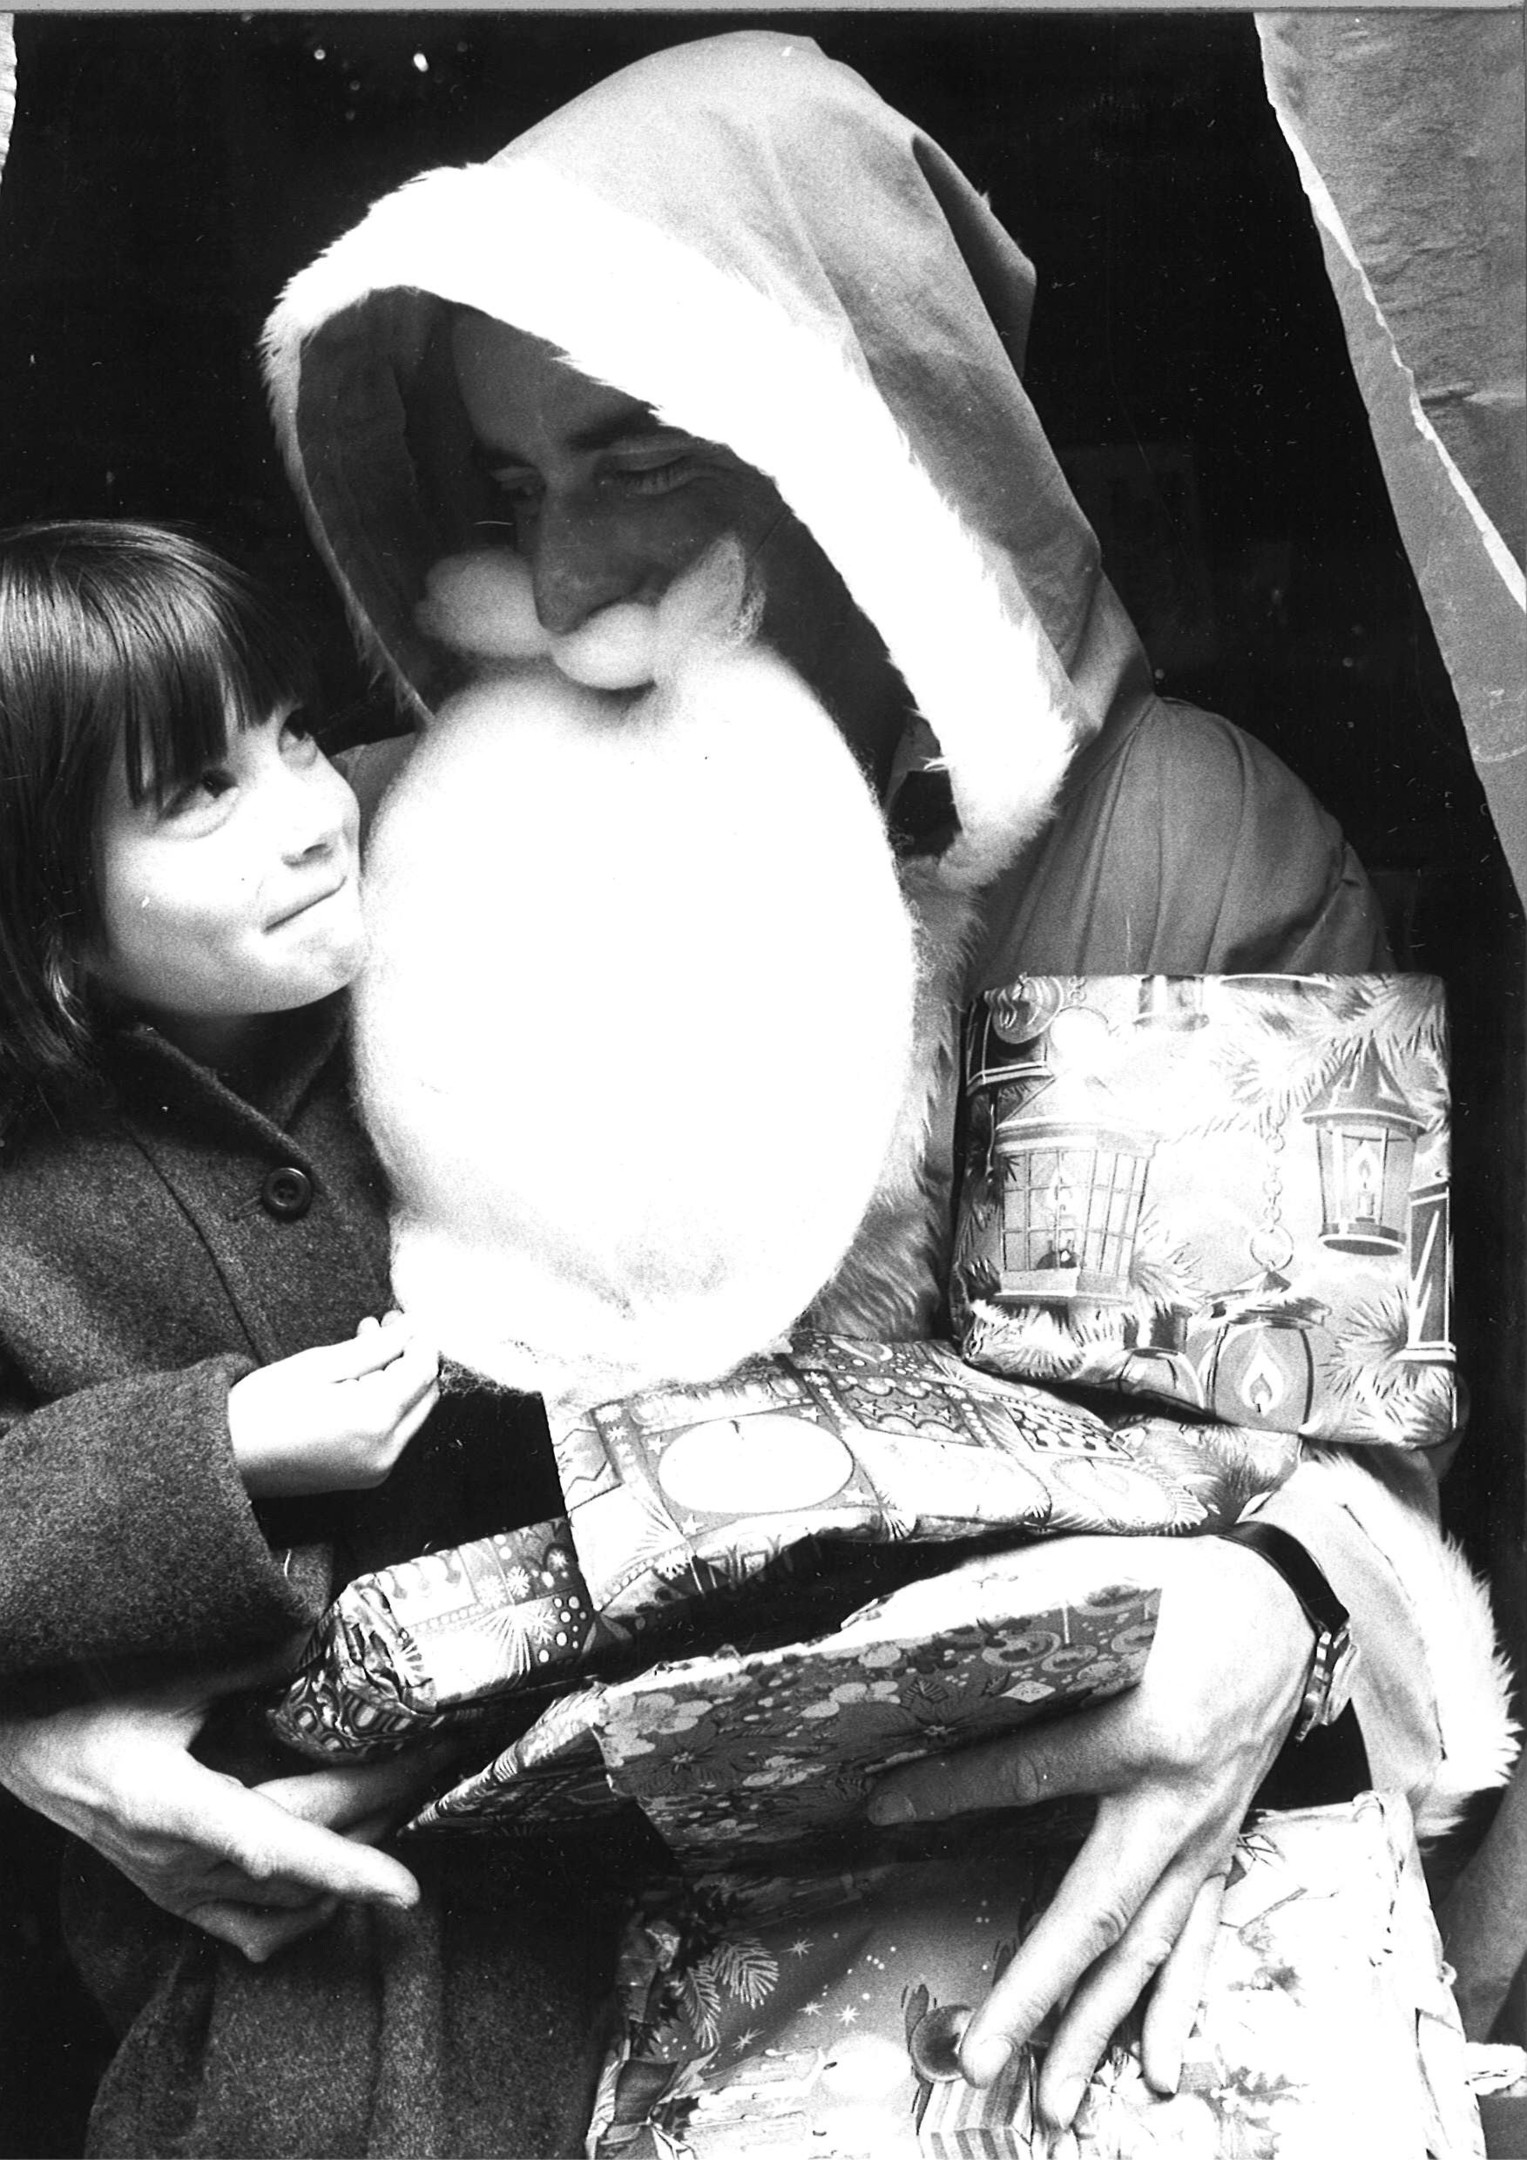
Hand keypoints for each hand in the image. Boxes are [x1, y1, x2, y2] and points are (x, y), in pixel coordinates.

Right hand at [0, 1659, 428, 1962]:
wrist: (30, 1756)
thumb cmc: (90, 1713)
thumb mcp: (162, 1681)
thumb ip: (243, 1663)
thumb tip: (314, 1637)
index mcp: (175, 1808)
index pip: (276, 1845)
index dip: (343, 1866)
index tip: (402, 1887)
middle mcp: (182, 1864)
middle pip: (301, 1857)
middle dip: (379, 1814)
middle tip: (438, 1762)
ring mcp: (180, 1890)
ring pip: (288, 1902)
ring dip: (350, 1860)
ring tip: (401, 1799)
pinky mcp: (179, 1901)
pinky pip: (255, 1931)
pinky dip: (307, 1909)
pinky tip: (337, 1881)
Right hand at [228, 1310, 439, 1496]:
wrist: (225, 1457)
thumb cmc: (262, 1407)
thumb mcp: (320, 1365)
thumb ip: (375, 1347)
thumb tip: (411, 1328)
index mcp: (373, 1421)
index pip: (423, 1371)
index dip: (418, 1339)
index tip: (401, 1317)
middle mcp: (384, 1451)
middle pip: (424, 1394)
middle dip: (409, 1358)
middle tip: (382, 1327)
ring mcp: (376, 1469)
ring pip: (411, 1412)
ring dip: (397, 1378)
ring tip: (364, 1345)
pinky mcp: (365, 1476)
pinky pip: (392, 1432)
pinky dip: (384, 1403)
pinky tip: (357, 1378)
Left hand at [867, 1535, 1313, 2129]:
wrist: (1288, 1604)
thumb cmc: (1187, 1587)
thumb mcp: (1103, 1580)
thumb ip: (1020, 1607)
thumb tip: (918, 1622)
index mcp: (1145, 1727)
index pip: (1031, 1770)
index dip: (952, 1788)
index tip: (882, 1807)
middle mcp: (1177, 1801)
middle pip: (1095, 1911)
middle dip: (1036, 1990)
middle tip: (980, 2054)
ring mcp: (1205, 1837)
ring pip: (1147, 1951)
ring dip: (1096, 2029)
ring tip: (1050, 2098)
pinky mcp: (1221, 1849)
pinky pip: (1198, 1942)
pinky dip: (1174, 2007)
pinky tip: (1153, 2067)